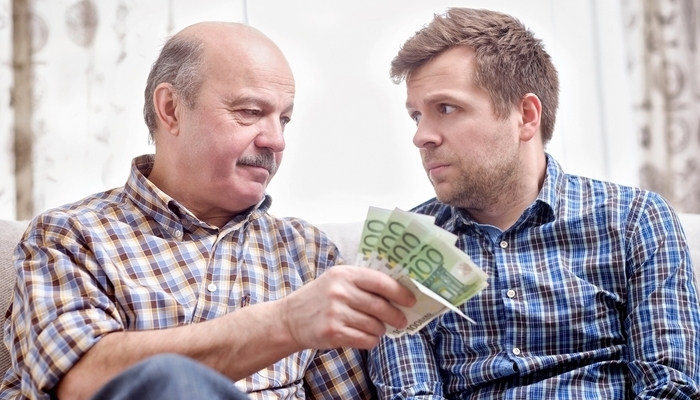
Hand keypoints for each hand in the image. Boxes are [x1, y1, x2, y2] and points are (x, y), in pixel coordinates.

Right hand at [279, 265, 415, 349]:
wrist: (290, 319)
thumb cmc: (319, 298)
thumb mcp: (336, 279)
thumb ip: (362, 281)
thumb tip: (397, 292)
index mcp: (344, 274)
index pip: (380, 282)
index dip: (400, 292)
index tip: (411, 300)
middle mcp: (340, 291)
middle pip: (381, 306)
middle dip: (396, 316)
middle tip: (401, 320)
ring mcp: (336, 313)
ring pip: (374, 325)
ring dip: (381, 330)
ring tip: (378, 328)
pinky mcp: (333, 332)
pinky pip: (365, 340)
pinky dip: (372, 341)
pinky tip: (368, 337)